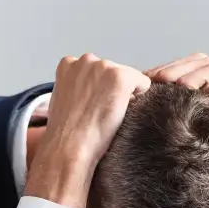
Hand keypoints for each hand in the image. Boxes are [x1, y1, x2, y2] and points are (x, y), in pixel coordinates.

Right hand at [25, 53, 150, 207]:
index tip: (92, 107)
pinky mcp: (121, 76)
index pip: (97, 71)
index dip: (99, 90)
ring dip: (124, 95)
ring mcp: (104, 67)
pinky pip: (144, 83)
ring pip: (128, 78)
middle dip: (112, 90)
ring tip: (108, 115)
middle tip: (100, 113)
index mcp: (69, 64)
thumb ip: (78, 88)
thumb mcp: (64, 101)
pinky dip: (140, 97)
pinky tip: (121, 113)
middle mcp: (86, 60)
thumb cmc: (67, 133)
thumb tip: (94, 93)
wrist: (69, 147)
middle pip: (113, 72)